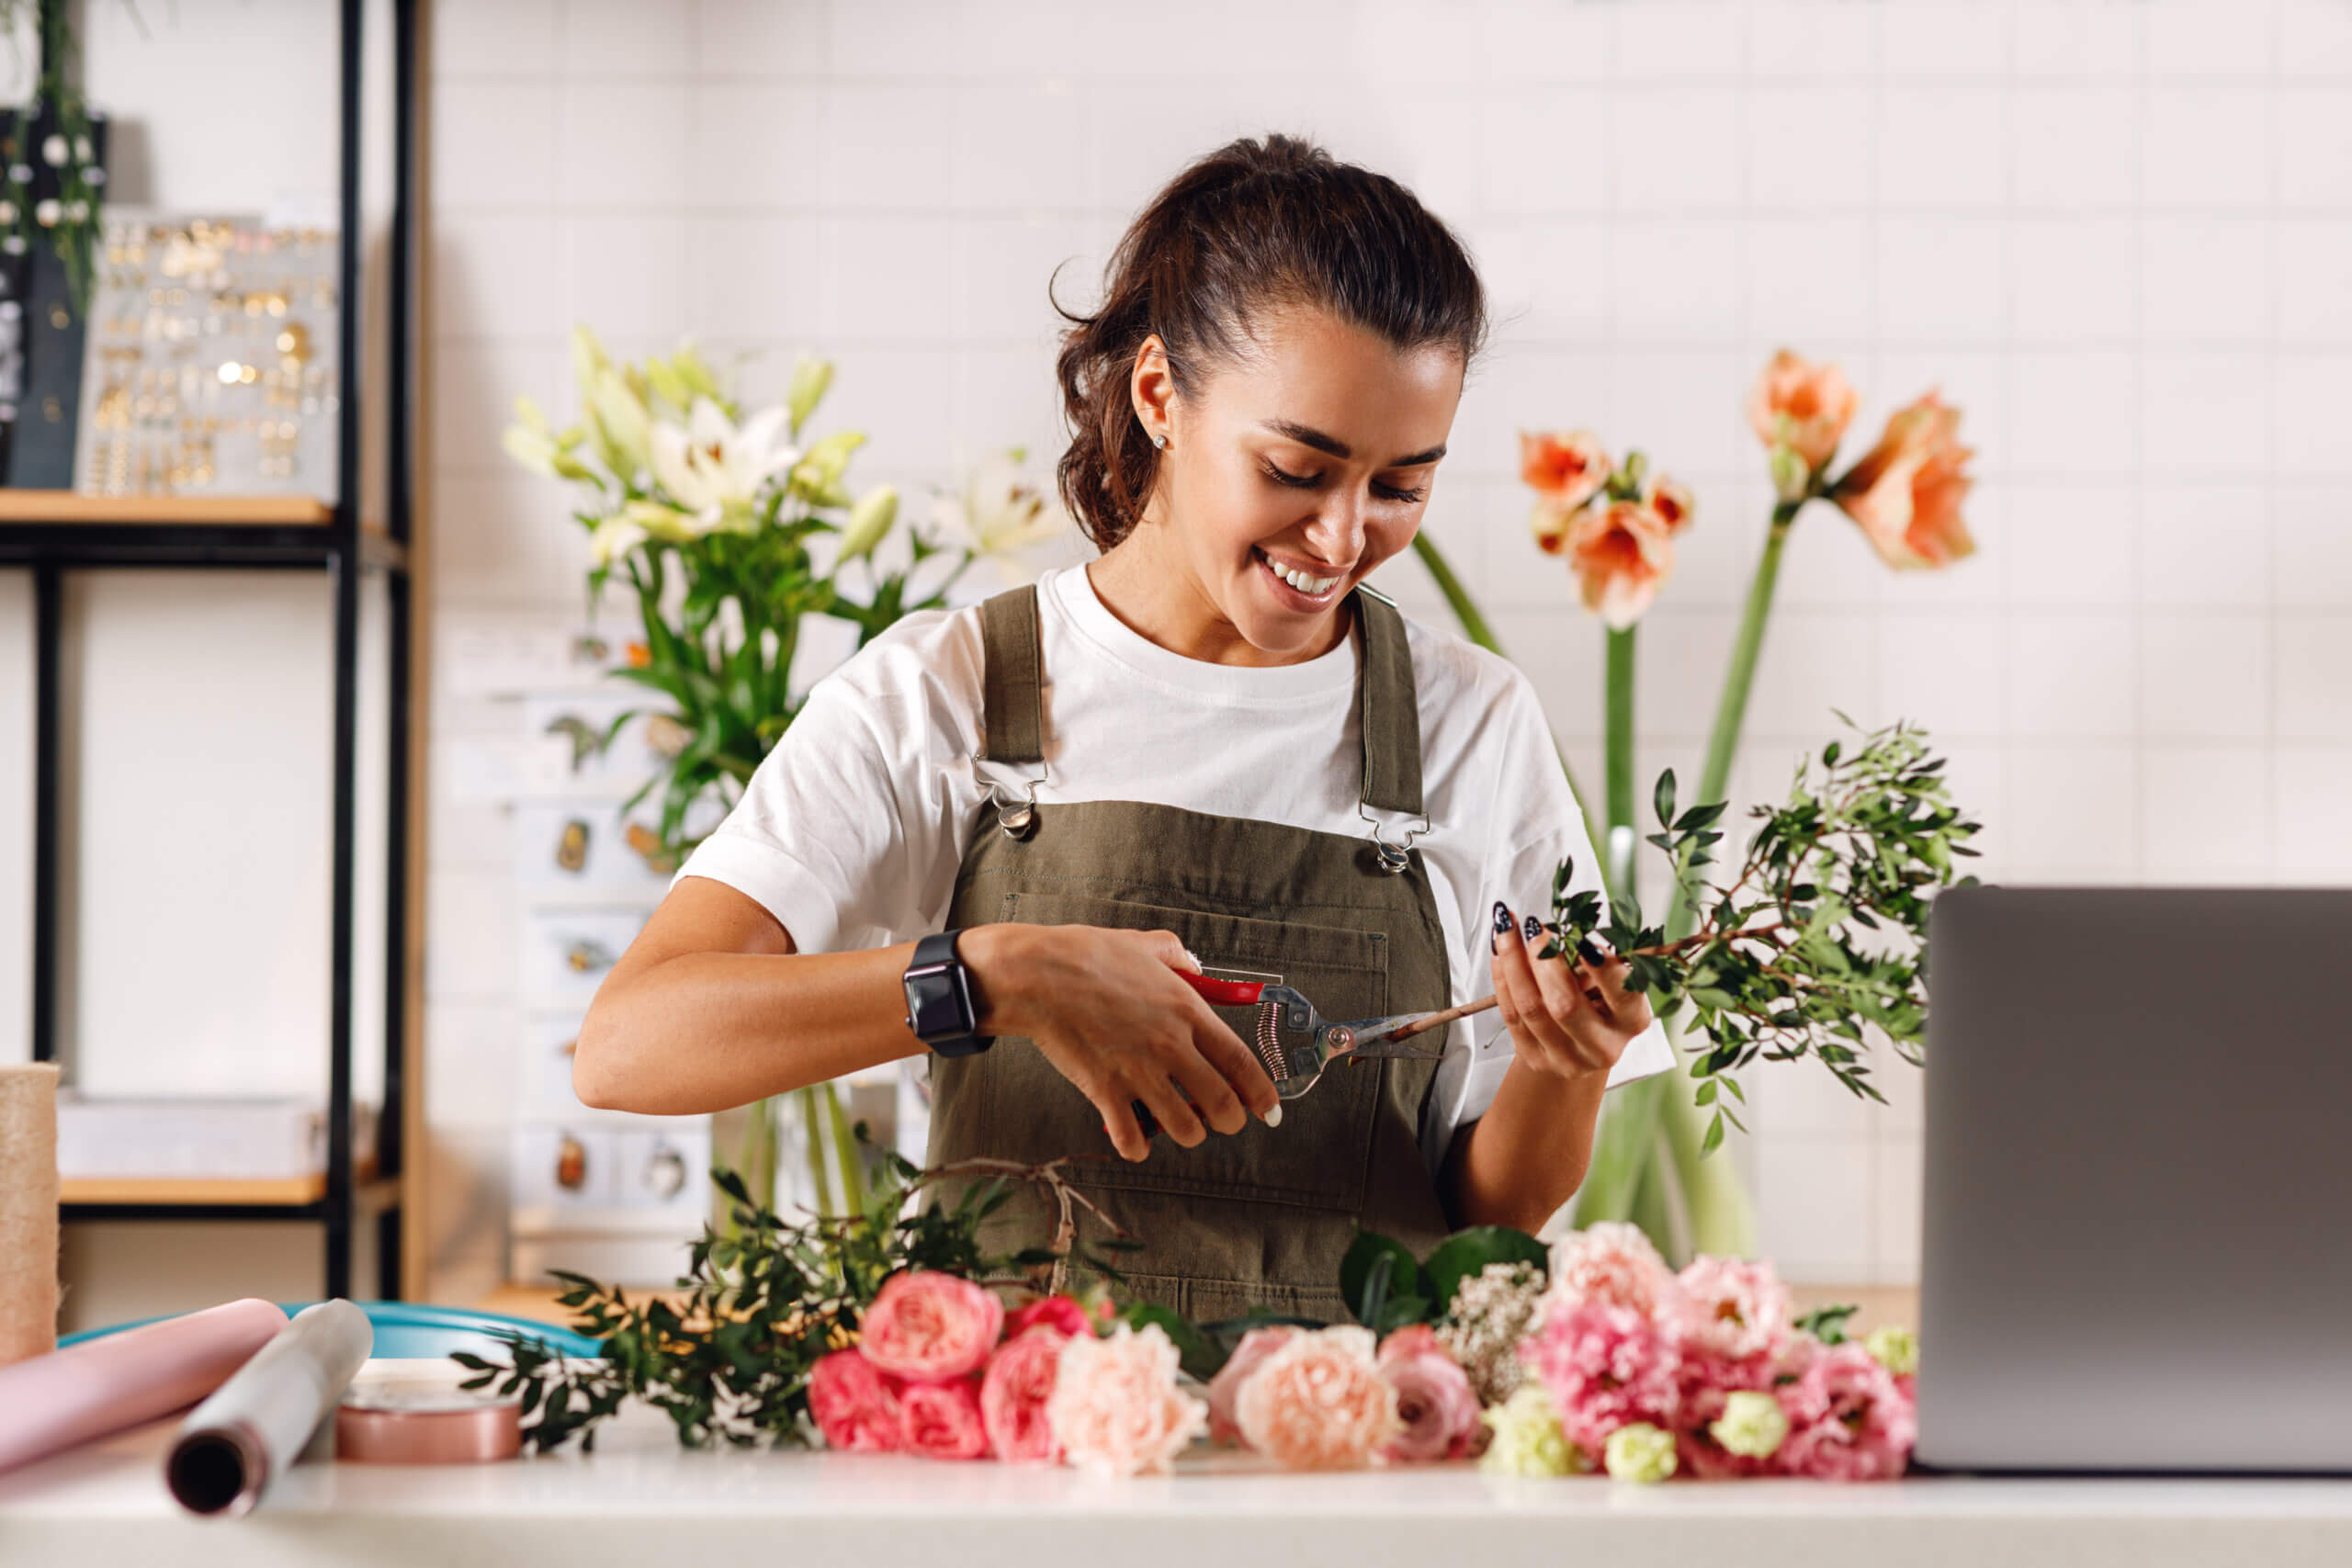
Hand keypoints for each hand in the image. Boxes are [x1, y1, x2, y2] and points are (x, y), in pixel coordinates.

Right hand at [960, 923, 1280, 1161]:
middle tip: (1225, 1121)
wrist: (1038, 975)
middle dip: (1230, 1121)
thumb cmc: (1086, 955)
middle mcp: (1171, 1046)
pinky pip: (1132, 1138)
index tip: (1268, 1108)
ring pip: (1185, 1128)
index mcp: (1187, 1011)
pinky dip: (1137, 1146)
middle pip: (1222, 1104)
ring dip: (1188, 1134)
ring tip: (1180, 1126)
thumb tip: (1194, 965)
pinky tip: (1135, 1138)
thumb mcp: (1145, 943)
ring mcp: (1138, 1072)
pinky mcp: (1105, 1091)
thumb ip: (1176, 955)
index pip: (1241, 1062)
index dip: (1262, 1093)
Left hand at [1488, 901, 1652, 1082]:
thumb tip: (1561, 934)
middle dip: (1543, 959)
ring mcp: (1566, 1058)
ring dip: (1513, 960)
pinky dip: (1502, 976)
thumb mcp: (1608, 982)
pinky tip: (1499, 950)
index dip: (1603, 968)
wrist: (1579, 1051)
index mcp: (1630, 1021)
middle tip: (1534, 926)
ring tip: (1506, 928)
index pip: (1622, 994)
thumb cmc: (1598, 1003)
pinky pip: (1511, 1014)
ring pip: (1530, 1007)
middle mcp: (1602, 1046)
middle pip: (1565, 1004)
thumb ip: (1593, 962)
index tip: (1581, 940)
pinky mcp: (1535, 1058)